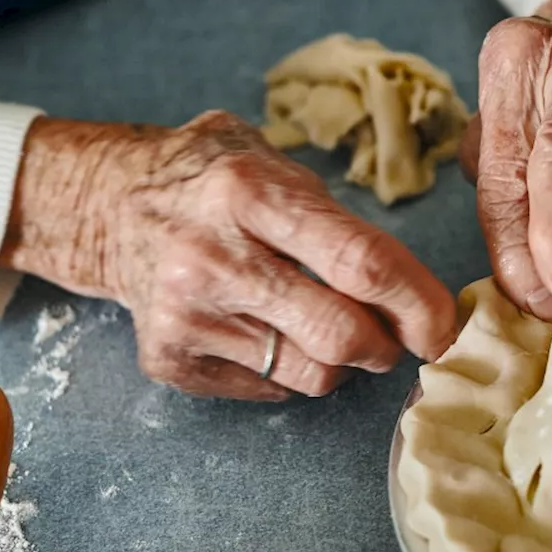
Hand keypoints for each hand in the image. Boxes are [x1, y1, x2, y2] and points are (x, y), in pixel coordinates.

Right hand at [1, 110, 455, 399]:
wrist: (106, 205)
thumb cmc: (213, 180)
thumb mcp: (274, 163)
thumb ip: (340, 221)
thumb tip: (416, 295)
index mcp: (249, 191)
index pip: (361, 261)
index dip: (419, 302)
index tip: (445, 326)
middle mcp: (211, 256)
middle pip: (342, 334)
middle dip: (387, 345)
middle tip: (392, 336)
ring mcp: (185, 314)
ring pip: (314, 373)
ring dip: (343, 361)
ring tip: (325, 324)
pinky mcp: (168, 359)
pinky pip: (272, 388)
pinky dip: (291, 368)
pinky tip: (269, 329)